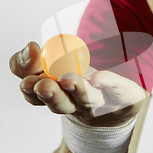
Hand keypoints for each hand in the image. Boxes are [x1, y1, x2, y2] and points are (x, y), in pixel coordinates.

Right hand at [9, 42, 146, 126]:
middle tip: (43, 85)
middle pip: (62, 104)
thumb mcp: (54, 65)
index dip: (29, 87)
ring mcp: (102, 103)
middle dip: (51, 95)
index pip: (35, 95)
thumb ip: (34, 59)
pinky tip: (99, 78)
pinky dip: (108, 83)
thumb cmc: (84, 82)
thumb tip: (30, 47)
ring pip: (88, 100)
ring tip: (68, 80)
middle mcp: (77, 104)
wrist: (123, 103)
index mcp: (56, 96)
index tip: (26, 76)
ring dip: (78, 90)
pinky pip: (118, 89)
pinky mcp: (126, 97)